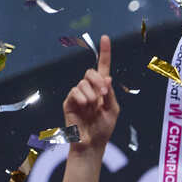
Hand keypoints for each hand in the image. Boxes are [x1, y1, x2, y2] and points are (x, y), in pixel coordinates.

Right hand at [63, 35, 118, 150]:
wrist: (92, 144)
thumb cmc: (103, 129)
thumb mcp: (113, 109)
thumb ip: (110, 93)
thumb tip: (106, 77)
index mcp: (101, 89)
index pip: (102, 67)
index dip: (104, 52)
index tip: (105, 38)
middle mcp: (89, 89)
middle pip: (91, 72)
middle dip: (98, 80)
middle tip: (104, 95)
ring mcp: (78, 95)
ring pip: (83, 82)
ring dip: (92, 94)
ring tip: (93, 107)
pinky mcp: (69, 102)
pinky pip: (75, 91)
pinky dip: (82, 98)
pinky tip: (85, 107)